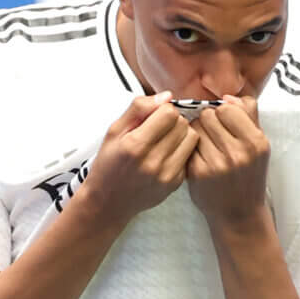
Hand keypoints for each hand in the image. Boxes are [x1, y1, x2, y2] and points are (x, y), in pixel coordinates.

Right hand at [81, 93, 198, 223]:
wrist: (108, 202)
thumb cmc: (109, 164)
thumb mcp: (114, 131)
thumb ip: (138, 109)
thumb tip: (167, 96)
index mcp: (135, 145)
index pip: (169, 113)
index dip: (162, 109)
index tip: (153, 115)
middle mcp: (153, 162)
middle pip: (182, 123)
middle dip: (172, 120)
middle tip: (158, 127)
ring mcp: (166, 175)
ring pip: (191, 138)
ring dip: (180, 133)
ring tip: (165, 139)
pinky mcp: (175, 184)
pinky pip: (189, 155)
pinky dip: (181, 150)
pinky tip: (166, 154)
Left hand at [184, 95, 271, 230]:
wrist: (239, 214)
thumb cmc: (249, 175)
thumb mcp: (259, 145)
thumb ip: (248, 115)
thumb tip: (227, 96)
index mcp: (256, 142)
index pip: (227, 109)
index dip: (222, 113)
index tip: (224, 124)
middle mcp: (238, 153)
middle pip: (207, 115)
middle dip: (208, 121)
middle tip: (214, 135)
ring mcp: (216, 164)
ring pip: (194, 128)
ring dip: (197, 133)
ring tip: (207, 145)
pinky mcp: (198, 173)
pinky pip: (187, 145)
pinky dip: (190, 148)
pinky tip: (200, 158)